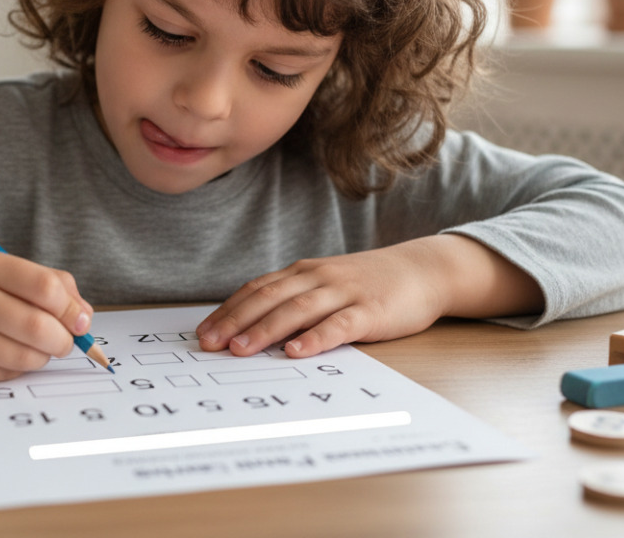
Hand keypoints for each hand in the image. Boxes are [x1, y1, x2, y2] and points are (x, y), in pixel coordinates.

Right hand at [0, 249, 94, 381]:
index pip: (45, 288)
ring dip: (42, 357)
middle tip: (63, 341)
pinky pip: (2, 374)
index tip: (79, 320)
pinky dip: (16, 368)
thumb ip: (46, 283)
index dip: (71, 309)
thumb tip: (84, 318)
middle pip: (38, 328)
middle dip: (63, 341)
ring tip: (37, 348)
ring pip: (24, 358)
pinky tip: (9, 354)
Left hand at [195, 235, 540, 358]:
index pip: (256, 289)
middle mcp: (317, 278)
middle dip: (235, 321)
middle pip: (268, 298)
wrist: (421, 270)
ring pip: (297, 309)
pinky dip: (315, 337)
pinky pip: (339, 324)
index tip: (202, 332)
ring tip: (240, 349)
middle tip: (209, 344)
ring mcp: (343, 292)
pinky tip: (297, 352)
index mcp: (302, 272)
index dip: (228, 310)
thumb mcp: (325, 286)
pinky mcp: (370, 310)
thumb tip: (252, 329)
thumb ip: (294, 301)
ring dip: (265, 330)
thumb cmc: (367, 285)